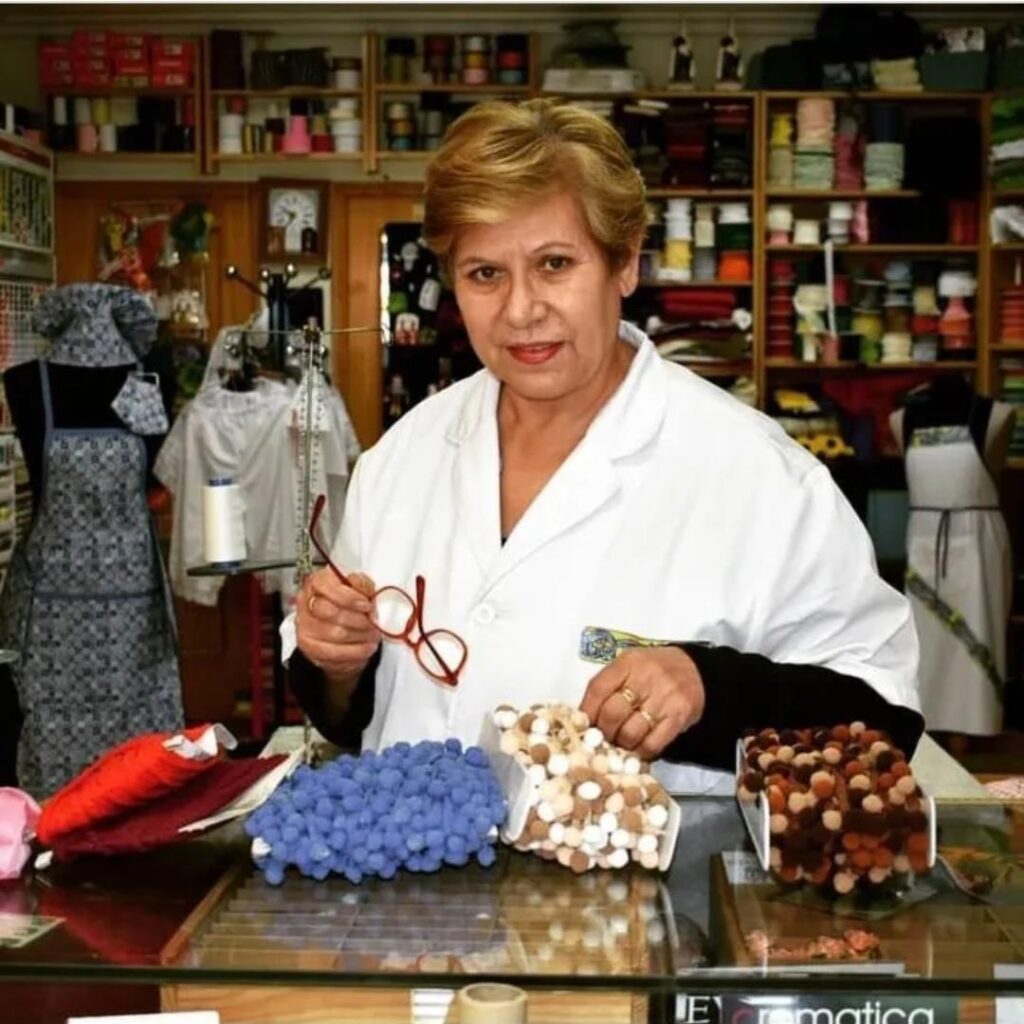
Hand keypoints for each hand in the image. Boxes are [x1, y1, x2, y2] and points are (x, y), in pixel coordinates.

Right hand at [296, 567, 380, 679]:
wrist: (339, 624)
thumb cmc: (348, 602)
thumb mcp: (357, 586)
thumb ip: (362, 584)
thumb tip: (367, 591)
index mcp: (317, 582)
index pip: (326, 586)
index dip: (349, 598)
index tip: (367, 605)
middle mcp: (306, 603)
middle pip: (331, 612)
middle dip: (359, 619)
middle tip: (374, 622)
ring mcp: (305, 627)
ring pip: (335, 634)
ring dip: (361, 636)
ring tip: (373, 634)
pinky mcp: (310, 647)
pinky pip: (335, 653)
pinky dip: (356, 651)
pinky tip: (367, 647)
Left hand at [580, 647, 704, 759]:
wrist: (696, 670)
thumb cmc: (654, 671)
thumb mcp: (630, 666)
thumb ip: (608, 686)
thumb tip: (584, 718)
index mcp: (628, 663)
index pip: (598, 688)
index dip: (586, 711)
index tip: (582, 725)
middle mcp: (646, 678)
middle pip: (613, 713)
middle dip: (603, 732)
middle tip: (602, 739)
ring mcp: (664, 698)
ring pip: (631, 732)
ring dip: (621, 745)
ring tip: (620, 745)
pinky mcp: (679, 716)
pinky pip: (653, 743)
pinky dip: (641, 752)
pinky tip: (637, 750)